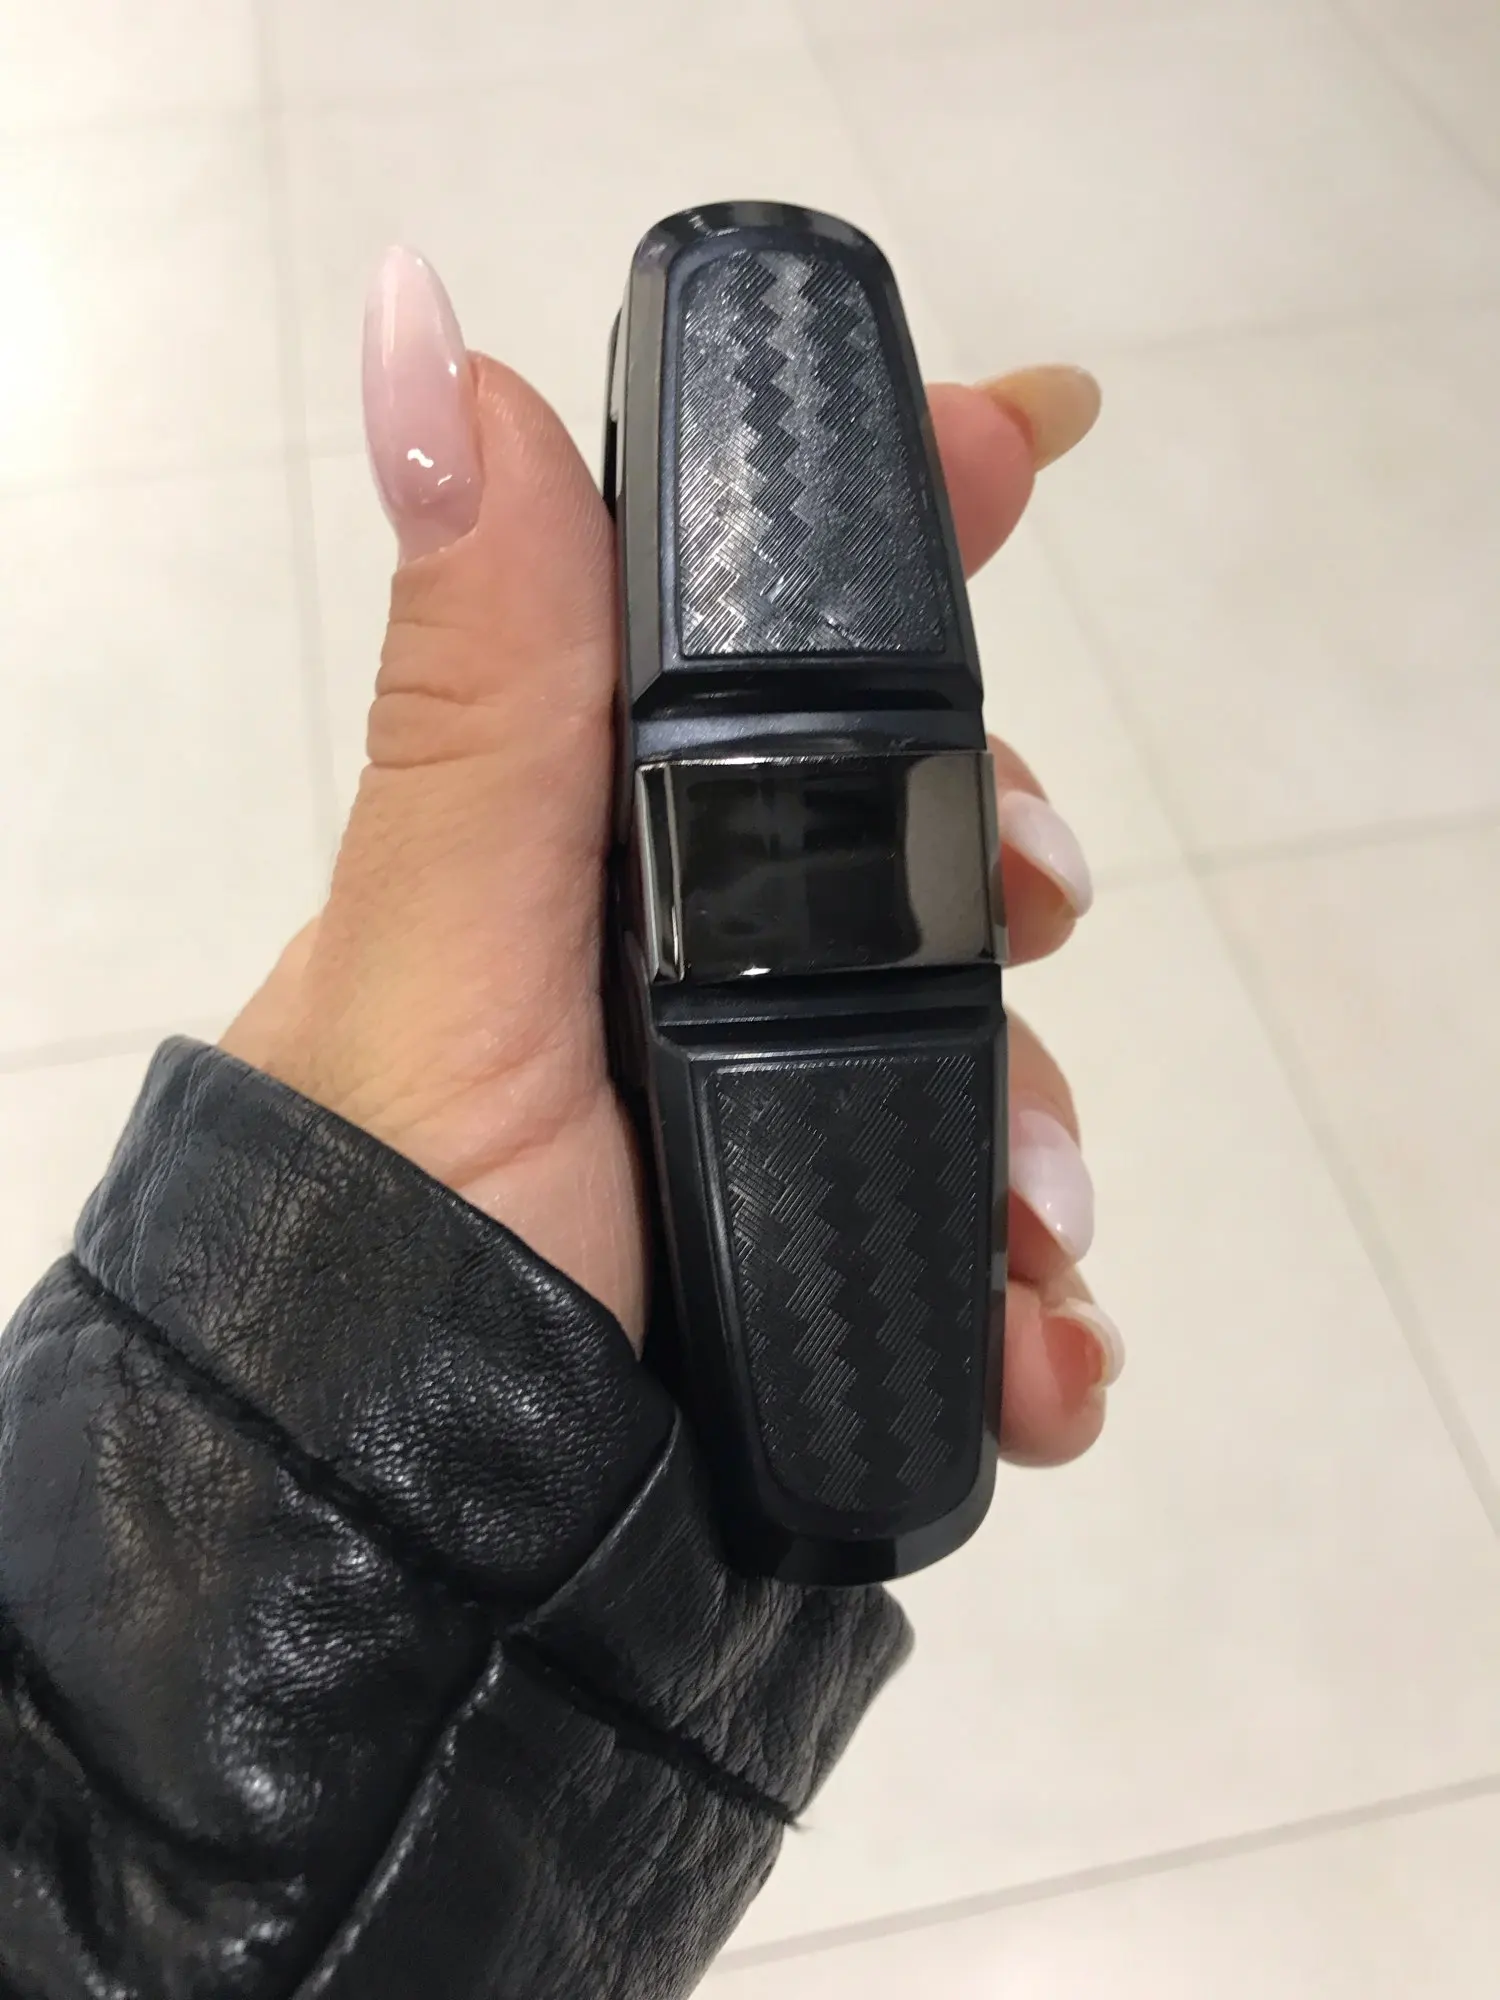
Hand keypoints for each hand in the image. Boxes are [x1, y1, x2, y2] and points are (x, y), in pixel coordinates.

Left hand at [222, 247, 1120, 1471]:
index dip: (884, 529)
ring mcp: (744, 1110)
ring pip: (954, 1046)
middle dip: (1002, 870)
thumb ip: (482, 698)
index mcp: (575, 856)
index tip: (1027, 436)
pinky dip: (1024, 1289)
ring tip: (1037, 1258)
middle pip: (893, 847)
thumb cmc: (404, 1240)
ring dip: (1034, 1133)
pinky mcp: (801, 1252)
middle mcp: (662, 964)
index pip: (736, 640)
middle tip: (1051, 915)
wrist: (420, 1553)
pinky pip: (954, 1225)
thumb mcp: (442, 962)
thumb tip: (429, 350)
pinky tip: (1038, 1352)